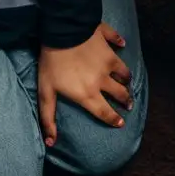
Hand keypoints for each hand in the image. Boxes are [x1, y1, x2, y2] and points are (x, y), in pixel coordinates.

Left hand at [38, 22, 131, 145]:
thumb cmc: (52, 63)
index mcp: (88, 94)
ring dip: (126, 78)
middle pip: (119, 94)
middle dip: (126, 100)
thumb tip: (51, 143)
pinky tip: (121, 44)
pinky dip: (120, 44)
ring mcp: (108, 62)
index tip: (121, 123)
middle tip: (128, 103)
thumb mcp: (46, 92)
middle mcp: (102, 81)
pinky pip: (117, 44)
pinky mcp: (109, 44)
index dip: (114, 119)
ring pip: (123, 73)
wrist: (62, 31)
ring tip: (127, 81)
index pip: (104, 112)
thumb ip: (48, 118)